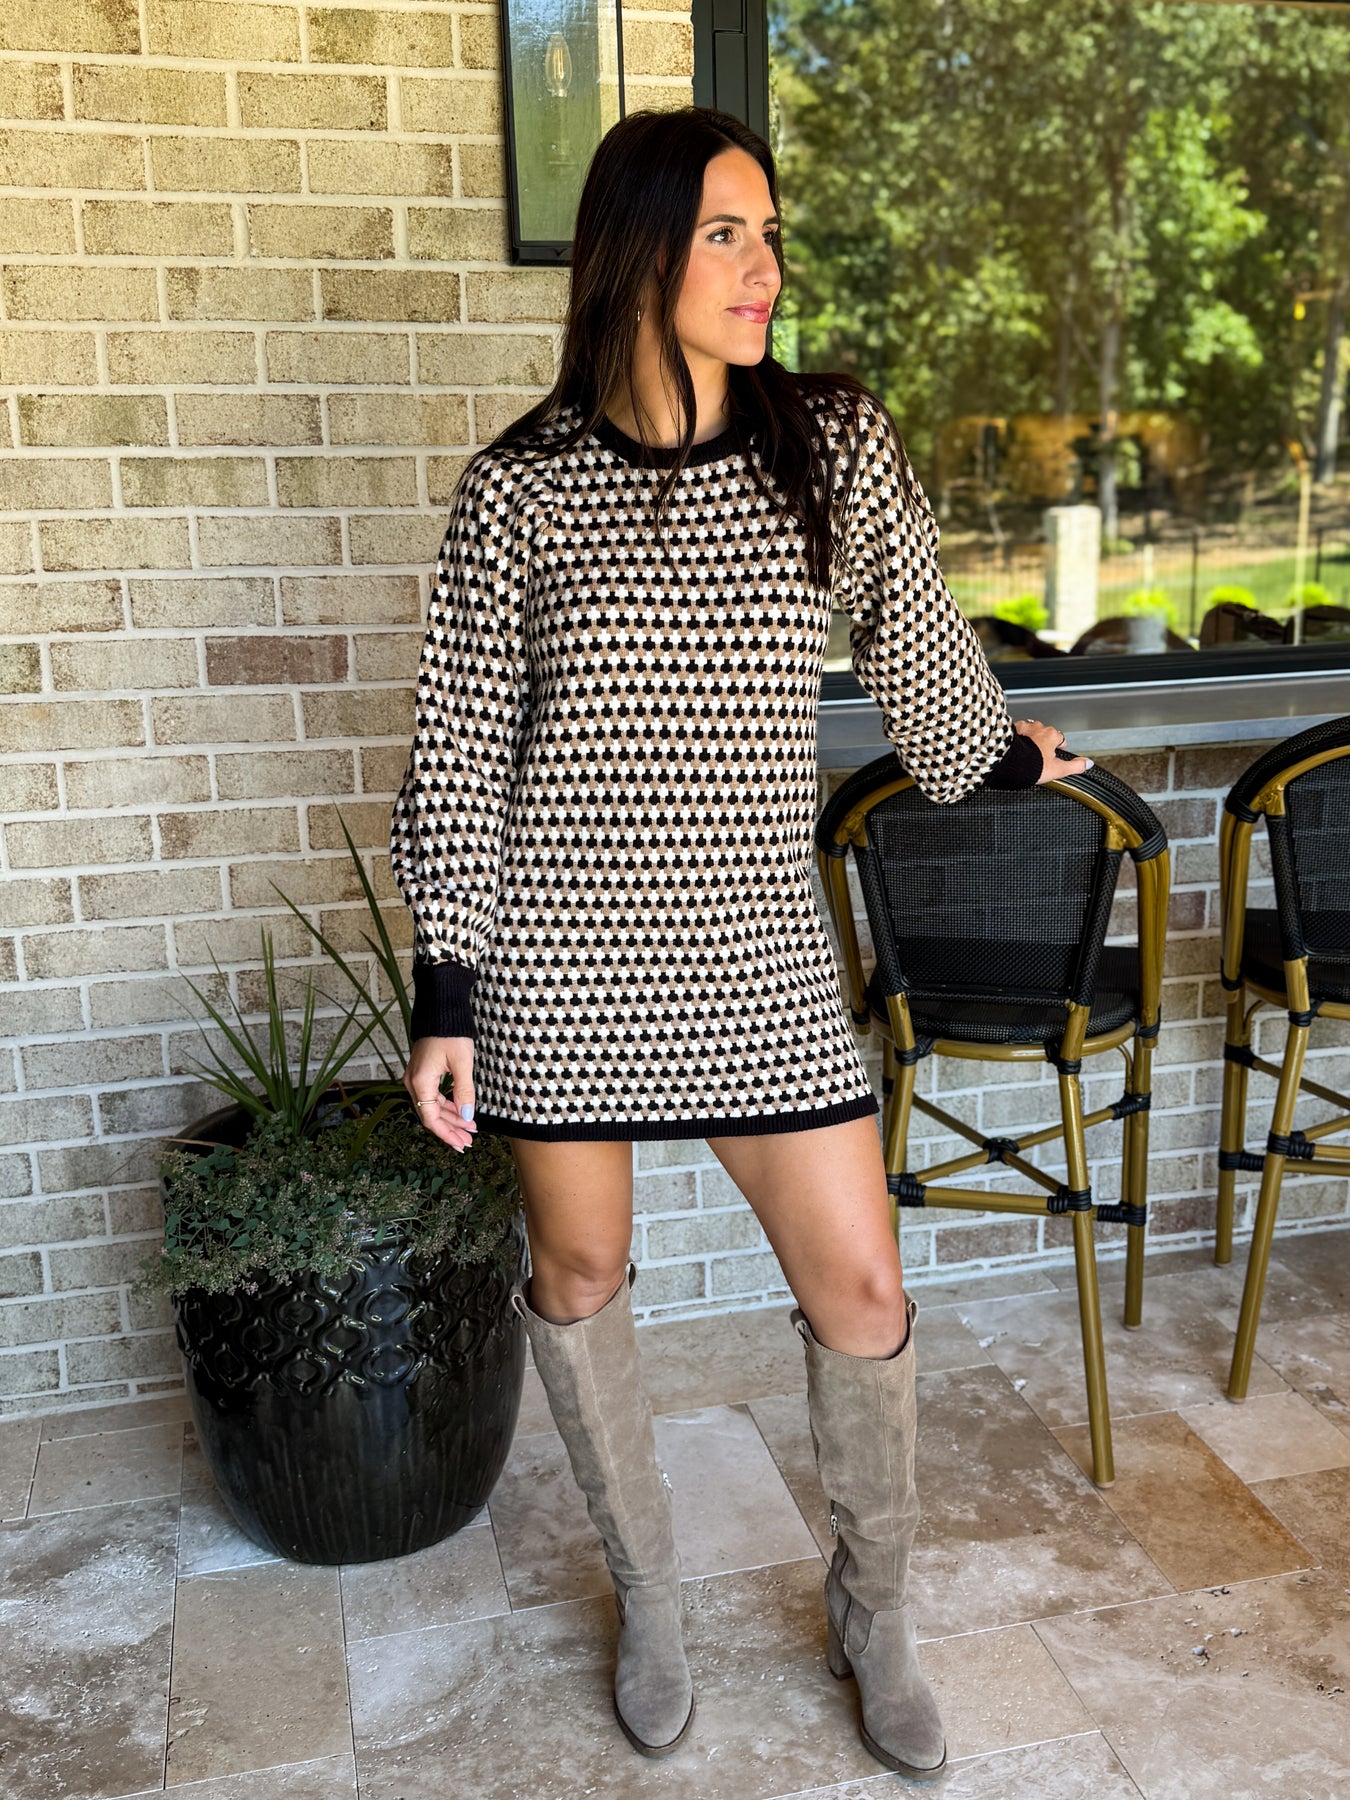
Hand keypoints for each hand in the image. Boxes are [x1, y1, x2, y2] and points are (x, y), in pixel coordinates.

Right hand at [403, 1036, 477, 1152]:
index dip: (446, 1134)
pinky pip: (433, 1096)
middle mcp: (414, 1082)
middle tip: (469, 1142)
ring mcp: (416, 1078)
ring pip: (432, 1107)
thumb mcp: (463, 1063)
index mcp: (420, 1082)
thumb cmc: (451, 1033)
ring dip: (450, 1119)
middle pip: (430, 1115)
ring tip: (469, 1129)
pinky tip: (461, 1113)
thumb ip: (464, 1091)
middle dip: (450, 1130)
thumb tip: (467, 1116)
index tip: (461, 1144)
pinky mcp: (422, 1074)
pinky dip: (447, 1106)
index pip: (430, 1118)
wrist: (441, 1011)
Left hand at [1014, 718, 1091, 783]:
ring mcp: (1023, 727)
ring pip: (1029, 732)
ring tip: (1025, 755)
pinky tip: (1014, 751)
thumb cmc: (1031, 765)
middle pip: (1044, 734)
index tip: (1054, 755)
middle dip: (1042, 743)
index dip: (1058, 748)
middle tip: (1038, 758)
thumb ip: (1075, 766)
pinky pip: (1015, 734)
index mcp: (1052, 735)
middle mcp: (1038, 727)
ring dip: (1028, 740)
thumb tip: (1088, 764)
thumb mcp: (1058, 769)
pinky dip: (1016, 740)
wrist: (1008, 762)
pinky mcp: (1010, 731)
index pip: (1060, 739)